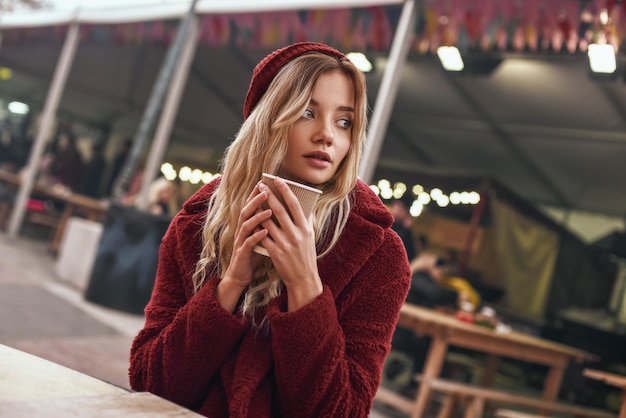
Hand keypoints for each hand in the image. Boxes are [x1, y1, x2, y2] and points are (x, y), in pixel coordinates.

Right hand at [218, 182, 272, 312]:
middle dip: (256, 200)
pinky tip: (265, 232)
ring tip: (269, 209)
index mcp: (247, 225)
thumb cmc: (253, 253)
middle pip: (247, 210)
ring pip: (246, 225)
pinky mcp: (242, 253)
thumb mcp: (261, 236)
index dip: (256, 193)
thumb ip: (268, 224)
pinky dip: (257, 236)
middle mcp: (242, 230)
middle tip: (266, 190)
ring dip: (257, 216)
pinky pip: (248, 243)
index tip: (265, 182)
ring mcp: (240, 241)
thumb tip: (285, 213)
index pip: (251, 205)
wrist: (241, 274)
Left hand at [258, 179, 322, 310]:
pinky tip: (252, 218)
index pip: (294, 204)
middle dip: (269, 195)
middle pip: (279, 210)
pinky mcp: (275, 252)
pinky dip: (257, 226)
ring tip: (254, 199)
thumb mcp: (310, 237)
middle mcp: (296, 234)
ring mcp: (285, 243)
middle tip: (261, 184)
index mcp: (305, 228)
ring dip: (260, 209)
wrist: (303, 279)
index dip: (285, 190)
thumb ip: (304, 221)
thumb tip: (300, 205)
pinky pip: (263, 235)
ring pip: (268, 221)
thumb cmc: (306, 256)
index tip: (277, 179)